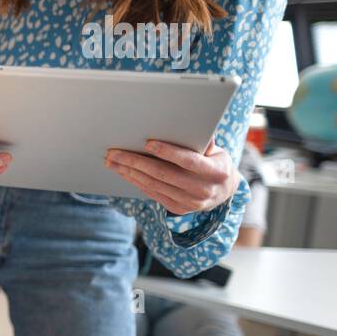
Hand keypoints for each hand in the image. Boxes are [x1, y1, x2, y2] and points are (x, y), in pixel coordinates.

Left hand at [106, 140, 236, 214]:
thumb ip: (203, 141)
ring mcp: (190, 202)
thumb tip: (186, 126)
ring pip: (154, 185)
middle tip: (114, 152)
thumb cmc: (216, 163)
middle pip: (163, 174)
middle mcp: (203, 189)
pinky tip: (124, 172)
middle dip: (135, 162)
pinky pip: (153, 194)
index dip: (167, 152)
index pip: (187, 160)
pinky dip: (136, 182)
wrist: (224, 192)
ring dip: (130, 172)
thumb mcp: (217, 151)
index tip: (147, 143)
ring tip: (112, 162)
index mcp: (215, 171)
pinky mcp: (179, 209)